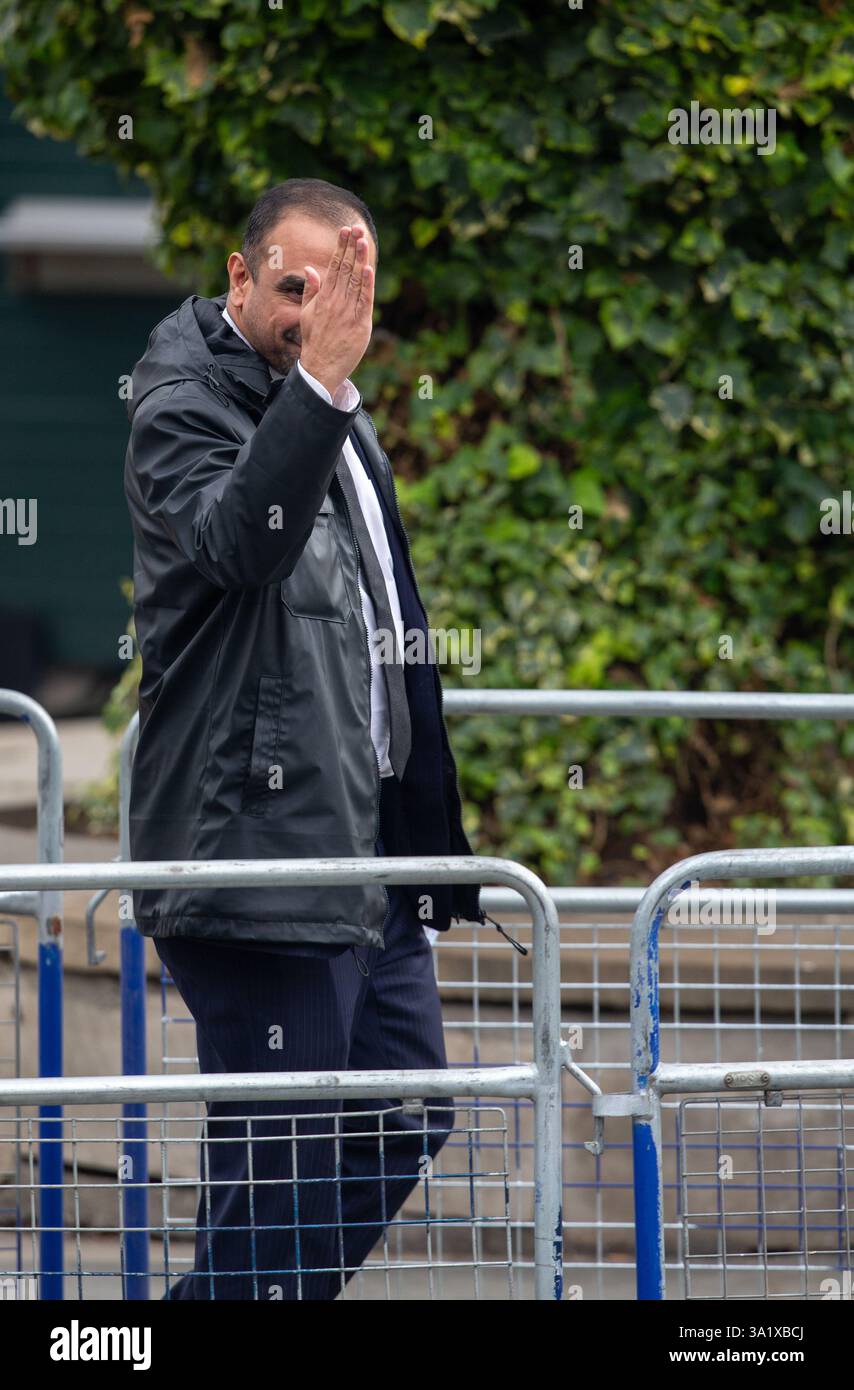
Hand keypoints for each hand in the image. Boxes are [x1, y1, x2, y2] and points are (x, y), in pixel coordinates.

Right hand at [298, 225, 374, 397]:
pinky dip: (367, 285)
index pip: (334, 266)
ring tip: (363, 241)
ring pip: (356, 281)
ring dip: (360, 260)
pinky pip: (364, 301)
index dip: (340, 247)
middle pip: (345, 269)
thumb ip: (311, 290)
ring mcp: (348, 313)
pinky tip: (369, 269)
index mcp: (323, 298)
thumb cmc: (314, 341)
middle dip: (351, 247)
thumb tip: (310, 268)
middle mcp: (335, 302)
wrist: (320, 367)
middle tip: (357, 228)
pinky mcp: (360, 325)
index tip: (345, 230)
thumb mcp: (307, 313)